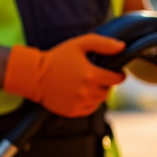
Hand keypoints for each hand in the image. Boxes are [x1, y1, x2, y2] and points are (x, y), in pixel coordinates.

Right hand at [3, 34, 126, 117]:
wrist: (34, 76)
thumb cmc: (57, 58)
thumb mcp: (79, 44)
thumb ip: (102, 44)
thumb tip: (122, 47)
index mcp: (91, 75)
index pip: (116, 79)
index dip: (119, 75)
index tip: (118, 73)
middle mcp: (87, 92)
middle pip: (108, 90)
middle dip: (106, 83)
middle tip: (97, 76)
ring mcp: (79, 103)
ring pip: (99, 100)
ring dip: (98, 93)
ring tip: (87, 83)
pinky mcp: (72, 112)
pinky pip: (90, 109)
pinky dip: (89, 102)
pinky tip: (81, 93)